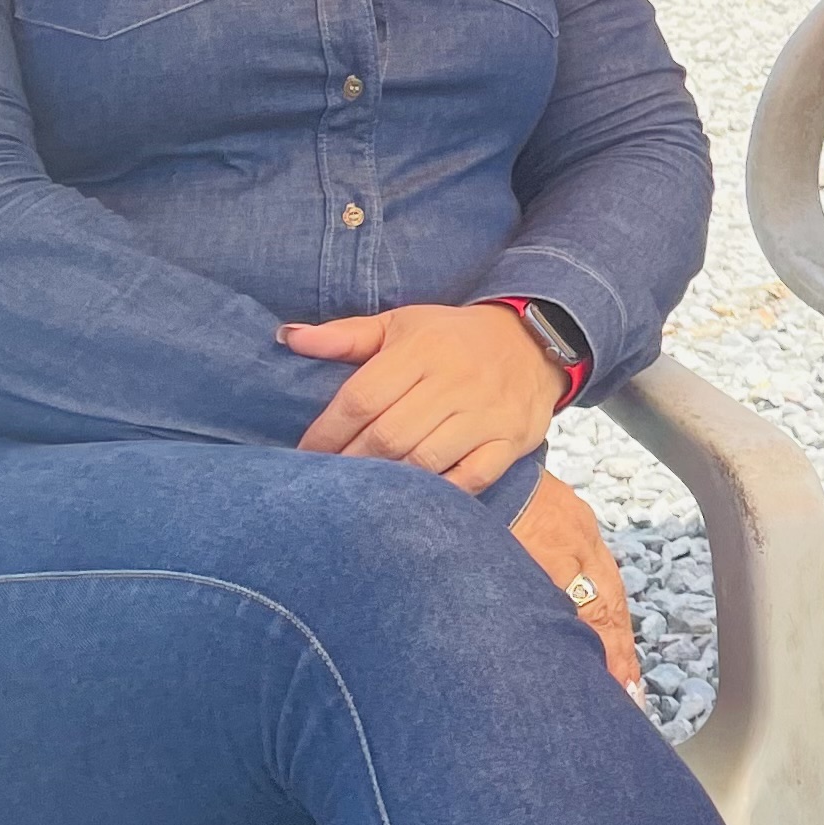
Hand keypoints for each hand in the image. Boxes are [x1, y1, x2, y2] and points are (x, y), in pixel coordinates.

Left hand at [285, 303, 561, 492]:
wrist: (534, 341)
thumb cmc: (452, 338)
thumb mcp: (401, 325)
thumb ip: (346, 336)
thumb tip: (289, 337)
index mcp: (423, 349)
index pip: (362, 398)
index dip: (327, 432)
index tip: (306, 454)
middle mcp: (455, 381)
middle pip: (389, 435)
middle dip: (351, 463)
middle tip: (328, 482)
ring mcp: (486, 414)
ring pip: (426, 459)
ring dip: (389, 481)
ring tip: (363, 493)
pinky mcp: (510, 440)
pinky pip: (473, 477)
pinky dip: (441, 492)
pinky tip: (415, 499)